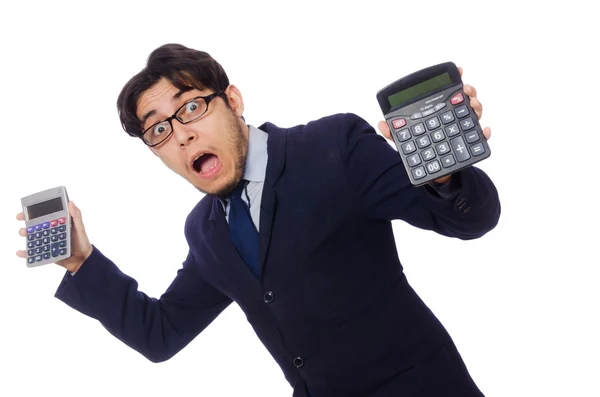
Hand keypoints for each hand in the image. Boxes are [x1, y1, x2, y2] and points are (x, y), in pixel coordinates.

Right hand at [16, 201, 92, 272]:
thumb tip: (71, 202)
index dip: (33, 213)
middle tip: (22, 223)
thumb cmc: (82, 242)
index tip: (25, 211)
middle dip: (26, 224)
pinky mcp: (46, 253)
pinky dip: (26, 253)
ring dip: (26, 235)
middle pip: (34, 227)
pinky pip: (34, 253)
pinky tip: (21, 252)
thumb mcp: (80, 228)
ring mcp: (47, 242)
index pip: (43, 216)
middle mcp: (50, 232)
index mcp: (57, 224)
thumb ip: (76, 216)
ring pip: (33, 238)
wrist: (83, 260)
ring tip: (24, 234)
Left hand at [377, 67, 491, 184]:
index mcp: (439, 113)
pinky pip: (480, 138)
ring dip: (477, 107)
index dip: (455, 80)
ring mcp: (462, 130)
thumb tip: (382, 124)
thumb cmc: (420, 152)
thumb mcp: (405, 142)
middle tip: (466, 90)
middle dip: (469, 92)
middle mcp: (453, 118)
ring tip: (473, 106)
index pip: (448, 93)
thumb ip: (395, 133)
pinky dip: (484, 134)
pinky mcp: (469, 144)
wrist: (432, 173)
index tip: (460, 70)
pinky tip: (484, 131)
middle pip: (465, 100)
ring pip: (474, 114)